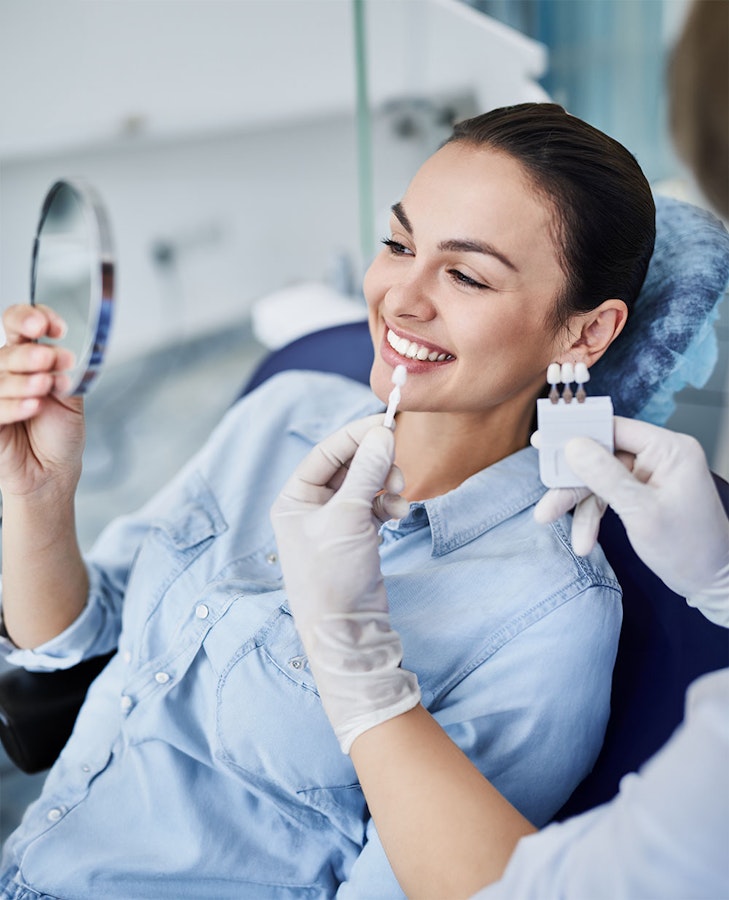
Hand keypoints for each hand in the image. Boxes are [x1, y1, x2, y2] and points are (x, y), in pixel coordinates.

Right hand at [0, 304, 84, 497]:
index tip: (54, 328)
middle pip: (9, 351)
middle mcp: (7, 372)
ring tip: (45, 385)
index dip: (32, 318)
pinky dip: (13, 406)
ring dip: (23, 380)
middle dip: (31, 355)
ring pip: (0, 377)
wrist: (53, 471)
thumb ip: (64, 374)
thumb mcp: (71, 398)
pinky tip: (33, 406)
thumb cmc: (58, 433)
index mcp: (27, 358)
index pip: (19, 325)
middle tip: (51, 361)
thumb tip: (61, 355)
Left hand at [270, 415, 419, 751]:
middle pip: (348, 466)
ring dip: (385, 485)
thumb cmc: (333, 576)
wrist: (346, 631)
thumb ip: (366, 472)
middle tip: (399, 468)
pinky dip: (388, 505)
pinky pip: (374, 506)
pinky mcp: (356, 537)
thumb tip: (383, 434)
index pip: (326, 453)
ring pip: (365, 485)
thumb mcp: (349, 517)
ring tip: (398, 497)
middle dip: (376, 464)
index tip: (388, 424)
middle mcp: (310, 507)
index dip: (357, 436)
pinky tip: (398, 514)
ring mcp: (334, 523)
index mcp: (293, 498)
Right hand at [534, 417, 728, 625]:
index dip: (576, 434)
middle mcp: (659, 457)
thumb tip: (573, 445)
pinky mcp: (642, 495)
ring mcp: (650, 476)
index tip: (544, 441)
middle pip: (600, 456)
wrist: (710, 583)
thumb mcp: (641, 512)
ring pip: (599, 479)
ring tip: (553, 523)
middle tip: (545, 498)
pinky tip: (583, 540)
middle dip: (572, 482)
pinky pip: (607, 496)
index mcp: (669, 449)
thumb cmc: (688, 549)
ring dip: (578, 505)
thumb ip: (605, 476)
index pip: (614, 428)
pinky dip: (592, 516)